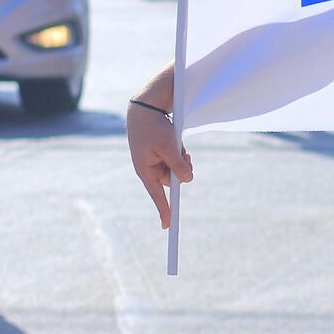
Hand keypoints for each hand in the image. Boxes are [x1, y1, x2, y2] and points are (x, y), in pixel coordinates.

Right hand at [127, 101, 193, 228]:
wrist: (146, 107)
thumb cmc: (153, 127)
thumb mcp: (168, 147)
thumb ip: (178, 165)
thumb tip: (188, 180)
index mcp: (146, 171)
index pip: (157, 196)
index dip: (164, 211)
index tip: (168, 226)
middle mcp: (150, 168)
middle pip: (173, 180)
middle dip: (182, 169)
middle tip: (186, 156)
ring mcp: (156, 161)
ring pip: (177, 168)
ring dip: (182, 158)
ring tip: (176, 142)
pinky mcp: (161, 153)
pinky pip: (176, 158)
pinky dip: (180, 151)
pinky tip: (176, 139)